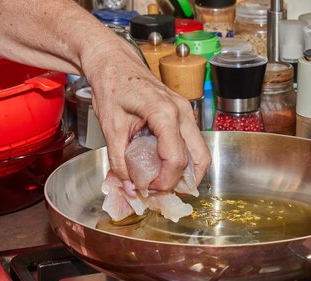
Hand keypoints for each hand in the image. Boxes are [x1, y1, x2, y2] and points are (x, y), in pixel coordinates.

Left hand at [80, 33, 210, 191]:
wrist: (113, 61)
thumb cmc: (111, 86)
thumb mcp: (110, 127)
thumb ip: (120, 160)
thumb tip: (130, 187)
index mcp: (164, 113)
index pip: (176, 159)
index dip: (165, 181)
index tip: (148, 189)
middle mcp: (182, 112)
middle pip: (199, 158)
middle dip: (183, 181)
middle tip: (161, 190)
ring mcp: (186, 111)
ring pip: (200, 151)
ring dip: (186, 171)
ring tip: (163, 180)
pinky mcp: (183, 113)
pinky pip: (192, 142)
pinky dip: (183, 159)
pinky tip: (163, 165)